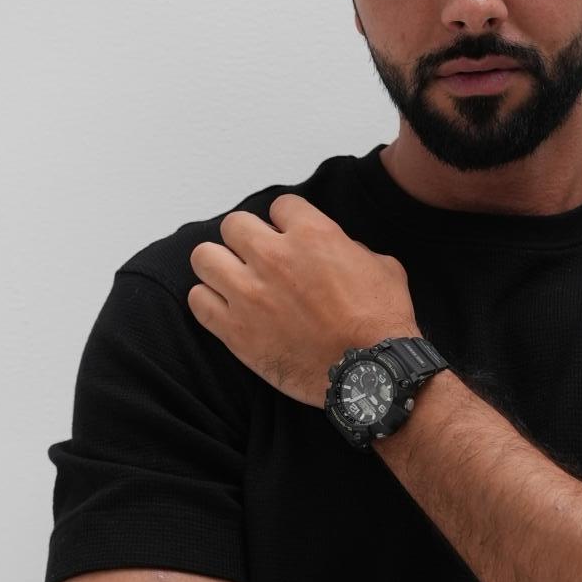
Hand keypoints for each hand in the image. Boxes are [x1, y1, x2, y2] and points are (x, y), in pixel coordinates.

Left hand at [187, 194, 421, 406]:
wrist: (370, 375)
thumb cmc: (381, 325)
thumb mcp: (383, 268)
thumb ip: (351, 249)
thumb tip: (339, 250)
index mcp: (312, 236)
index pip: (279, 206)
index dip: (285, 223)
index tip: (289, 239)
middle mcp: (274, 258)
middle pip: (234, 225)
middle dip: (247, 239)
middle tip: (258, 260)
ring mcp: (250, 294)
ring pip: (204, 257)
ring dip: (218, 265)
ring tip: (233, 280)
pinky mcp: (235, 331)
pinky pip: (198, 301)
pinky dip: (208, 301)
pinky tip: (225, 307)